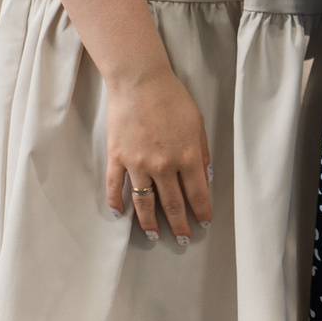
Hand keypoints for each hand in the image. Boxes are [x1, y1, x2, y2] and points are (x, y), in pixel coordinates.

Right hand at [105, 68, 213, 244]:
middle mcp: (164, 165)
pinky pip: (115, 186)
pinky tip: (119, 215)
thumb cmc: (172, 98)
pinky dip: (116, 203)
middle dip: (179, 224)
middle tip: (183, 238)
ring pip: (144, 202)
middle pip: (172, 203)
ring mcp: (138, 164)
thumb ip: (201, 151)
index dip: (201, 211)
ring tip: (154, 235)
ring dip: (150, 222)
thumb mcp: (197, 123)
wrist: (140, 81)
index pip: (197, 193)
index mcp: (187, 156)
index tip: (203, 223)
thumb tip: (206, 176)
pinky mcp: (117, 158)